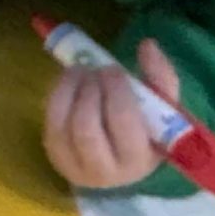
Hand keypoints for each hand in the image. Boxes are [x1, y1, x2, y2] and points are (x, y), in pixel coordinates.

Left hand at [44, 38, 182, 190]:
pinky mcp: (55, 157)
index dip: (115, 91)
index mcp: (137, 159)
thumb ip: (160, 77)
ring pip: (64, 125)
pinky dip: (57, 95)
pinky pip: (50, 123)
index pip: (122, 122)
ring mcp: (74, 166)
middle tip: (95, 69)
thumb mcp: (164, 110)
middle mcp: (104, 170)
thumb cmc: (148, 134)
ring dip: (70, 90)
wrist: (120, 165)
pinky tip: (69, 80)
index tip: (114, 69)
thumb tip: (147, 45)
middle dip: (89, 91)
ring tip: (80, 70)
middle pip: (87, 126)